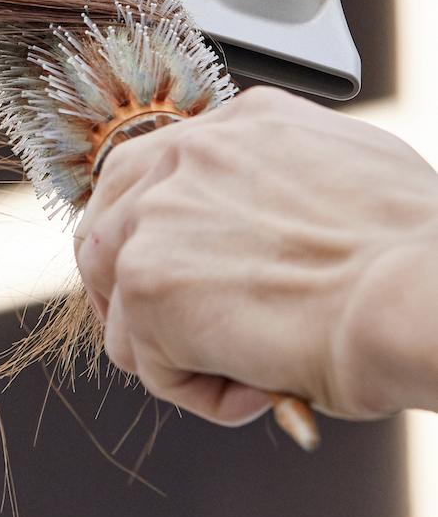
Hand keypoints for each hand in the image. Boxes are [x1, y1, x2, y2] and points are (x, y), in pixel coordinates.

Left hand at [74, 86, 437, 426]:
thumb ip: (286, 189)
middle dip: (137, 294)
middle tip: (192, 339)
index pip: (154, 175)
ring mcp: (156, 218)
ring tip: (253, 371)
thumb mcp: (354, 180)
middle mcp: (186, 157)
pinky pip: (150, 363)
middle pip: (110, 230)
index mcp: (241, 124)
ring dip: (176, 349)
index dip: (161, 238)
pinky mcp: (146, 284)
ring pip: (122, 302)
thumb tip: (272, 235)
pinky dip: (203, 391)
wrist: (423, 299)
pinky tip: (263, 387)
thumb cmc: (419, 259)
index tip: (192, 281)